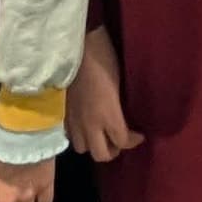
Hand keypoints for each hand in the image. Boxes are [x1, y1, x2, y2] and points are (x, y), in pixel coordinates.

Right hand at [68, 30, 139, 163]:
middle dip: (113, 150)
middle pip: (101, 155)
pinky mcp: (62, 114)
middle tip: (119, 139)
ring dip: (93, 144)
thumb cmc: (104, 59)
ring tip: (100, 133)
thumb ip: (120, 107)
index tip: (139, 135)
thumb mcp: (119, 84)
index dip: (133, 141)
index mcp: (108, 115)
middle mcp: (90, 124)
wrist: (78, 46)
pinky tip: (85, 124)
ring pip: (83, 149)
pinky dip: (79, 135)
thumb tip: (126, 116)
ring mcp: (73, 121)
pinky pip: (69, 135)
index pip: (122, 141)